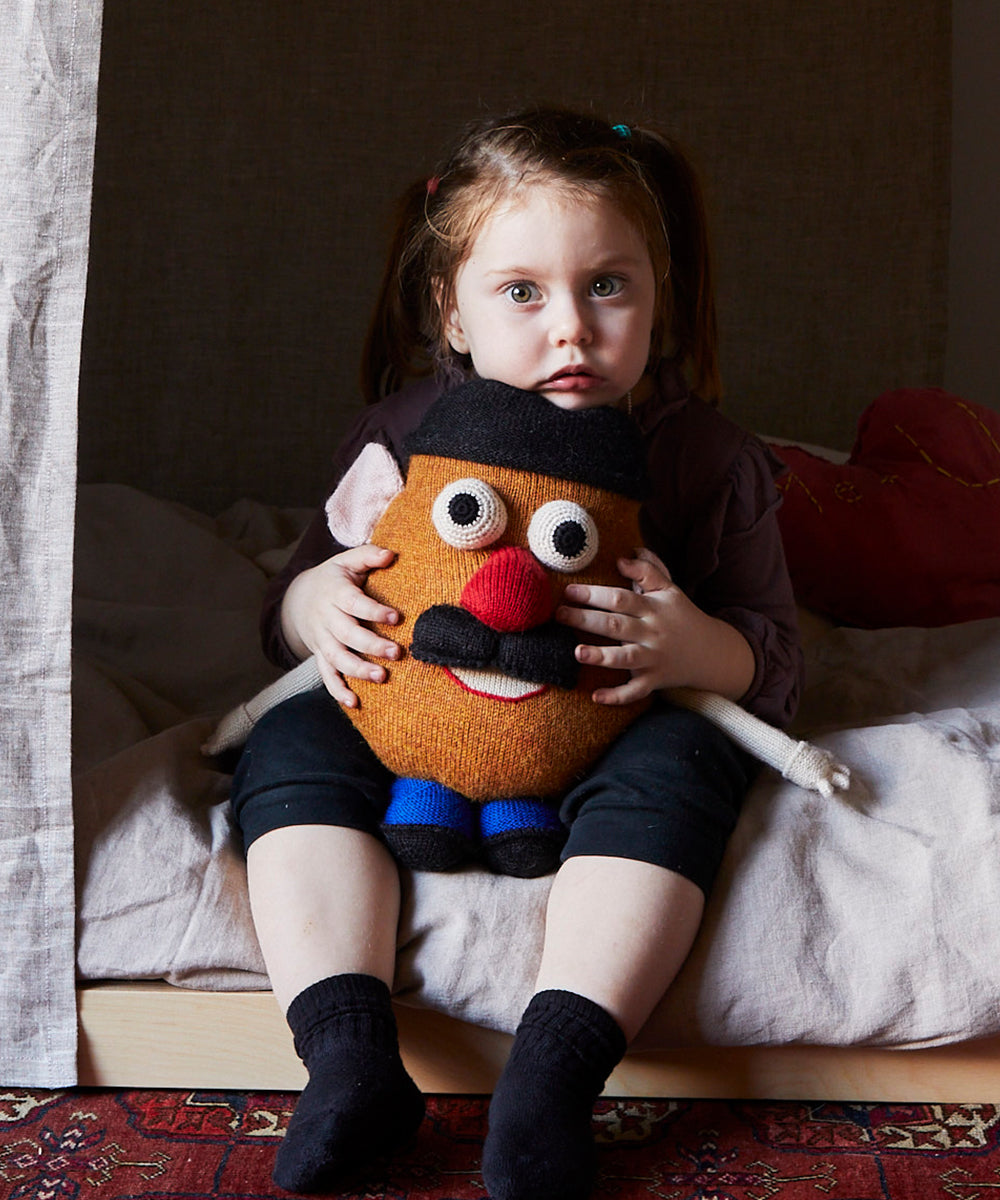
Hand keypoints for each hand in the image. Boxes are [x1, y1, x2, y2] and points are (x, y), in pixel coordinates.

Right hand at [280, 545, 400, 706]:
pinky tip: (354, 702)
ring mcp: (322, 640)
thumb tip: (391, 554)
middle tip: (397, 653)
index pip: (353, 603)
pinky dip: (337, 691)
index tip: (396, 618)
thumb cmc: (334, 579)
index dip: (373, 611)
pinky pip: (326, 676)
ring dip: (358, 670)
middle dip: (370, 645)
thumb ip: (368, 555)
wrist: (299, 599)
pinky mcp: (320, 656)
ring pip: (336, 658)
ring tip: (382, 677)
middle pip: (346, 634)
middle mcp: (326, 619)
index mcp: (334, 593)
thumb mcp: (346, 561)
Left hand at [556, 548, 754, 705]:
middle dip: (586, 620)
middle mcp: (652, 633)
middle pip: (616, 625)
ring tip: (577, 652)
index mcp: (653, 608)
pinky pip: (635, 691)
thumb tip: (622, 556)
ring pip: (625, 658)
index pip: (620, 598)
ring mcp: (654, 659)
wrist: (713, 652)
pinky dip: (617, 696)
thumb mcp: (670, 589)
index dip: (595, 594)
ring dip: (600, 656)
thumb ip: (647, 570)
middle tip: (559, 615)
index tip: (569, 591)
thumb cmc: (683, 616)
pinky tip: (595, 697)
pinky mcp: (655, 680)